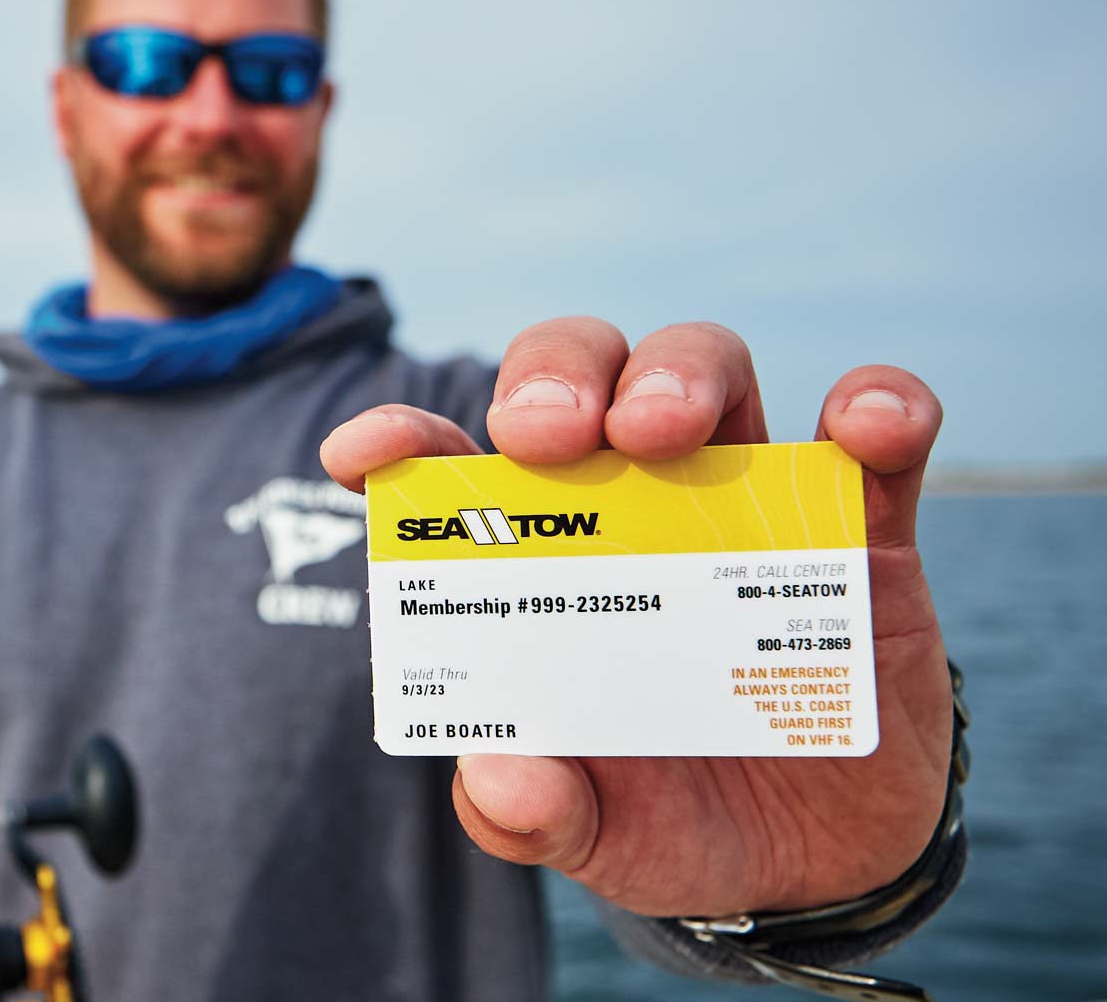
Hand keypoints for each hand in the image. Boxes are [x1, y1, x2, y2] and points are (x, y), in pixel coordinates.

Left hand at [321, 318, 950, 916]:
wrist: (816, 866)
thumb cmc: (672, 818)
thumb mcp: (594, 836)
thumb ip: (530, 815)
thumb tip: (495, 774)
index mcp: (540, 560)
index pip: (455, 468)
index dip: (403, 441)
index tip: (361, 455)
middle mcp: (631, 505)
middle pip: (582, 377)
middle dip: (553, 377)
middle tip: (544, 437)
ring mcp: (744, 503)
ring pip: (708, 372)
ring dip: (682, 374)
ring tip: (664, 433)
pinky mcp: (862, 527)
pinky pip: (873, 438)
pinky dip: (876, 409)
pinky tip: (867, 428)